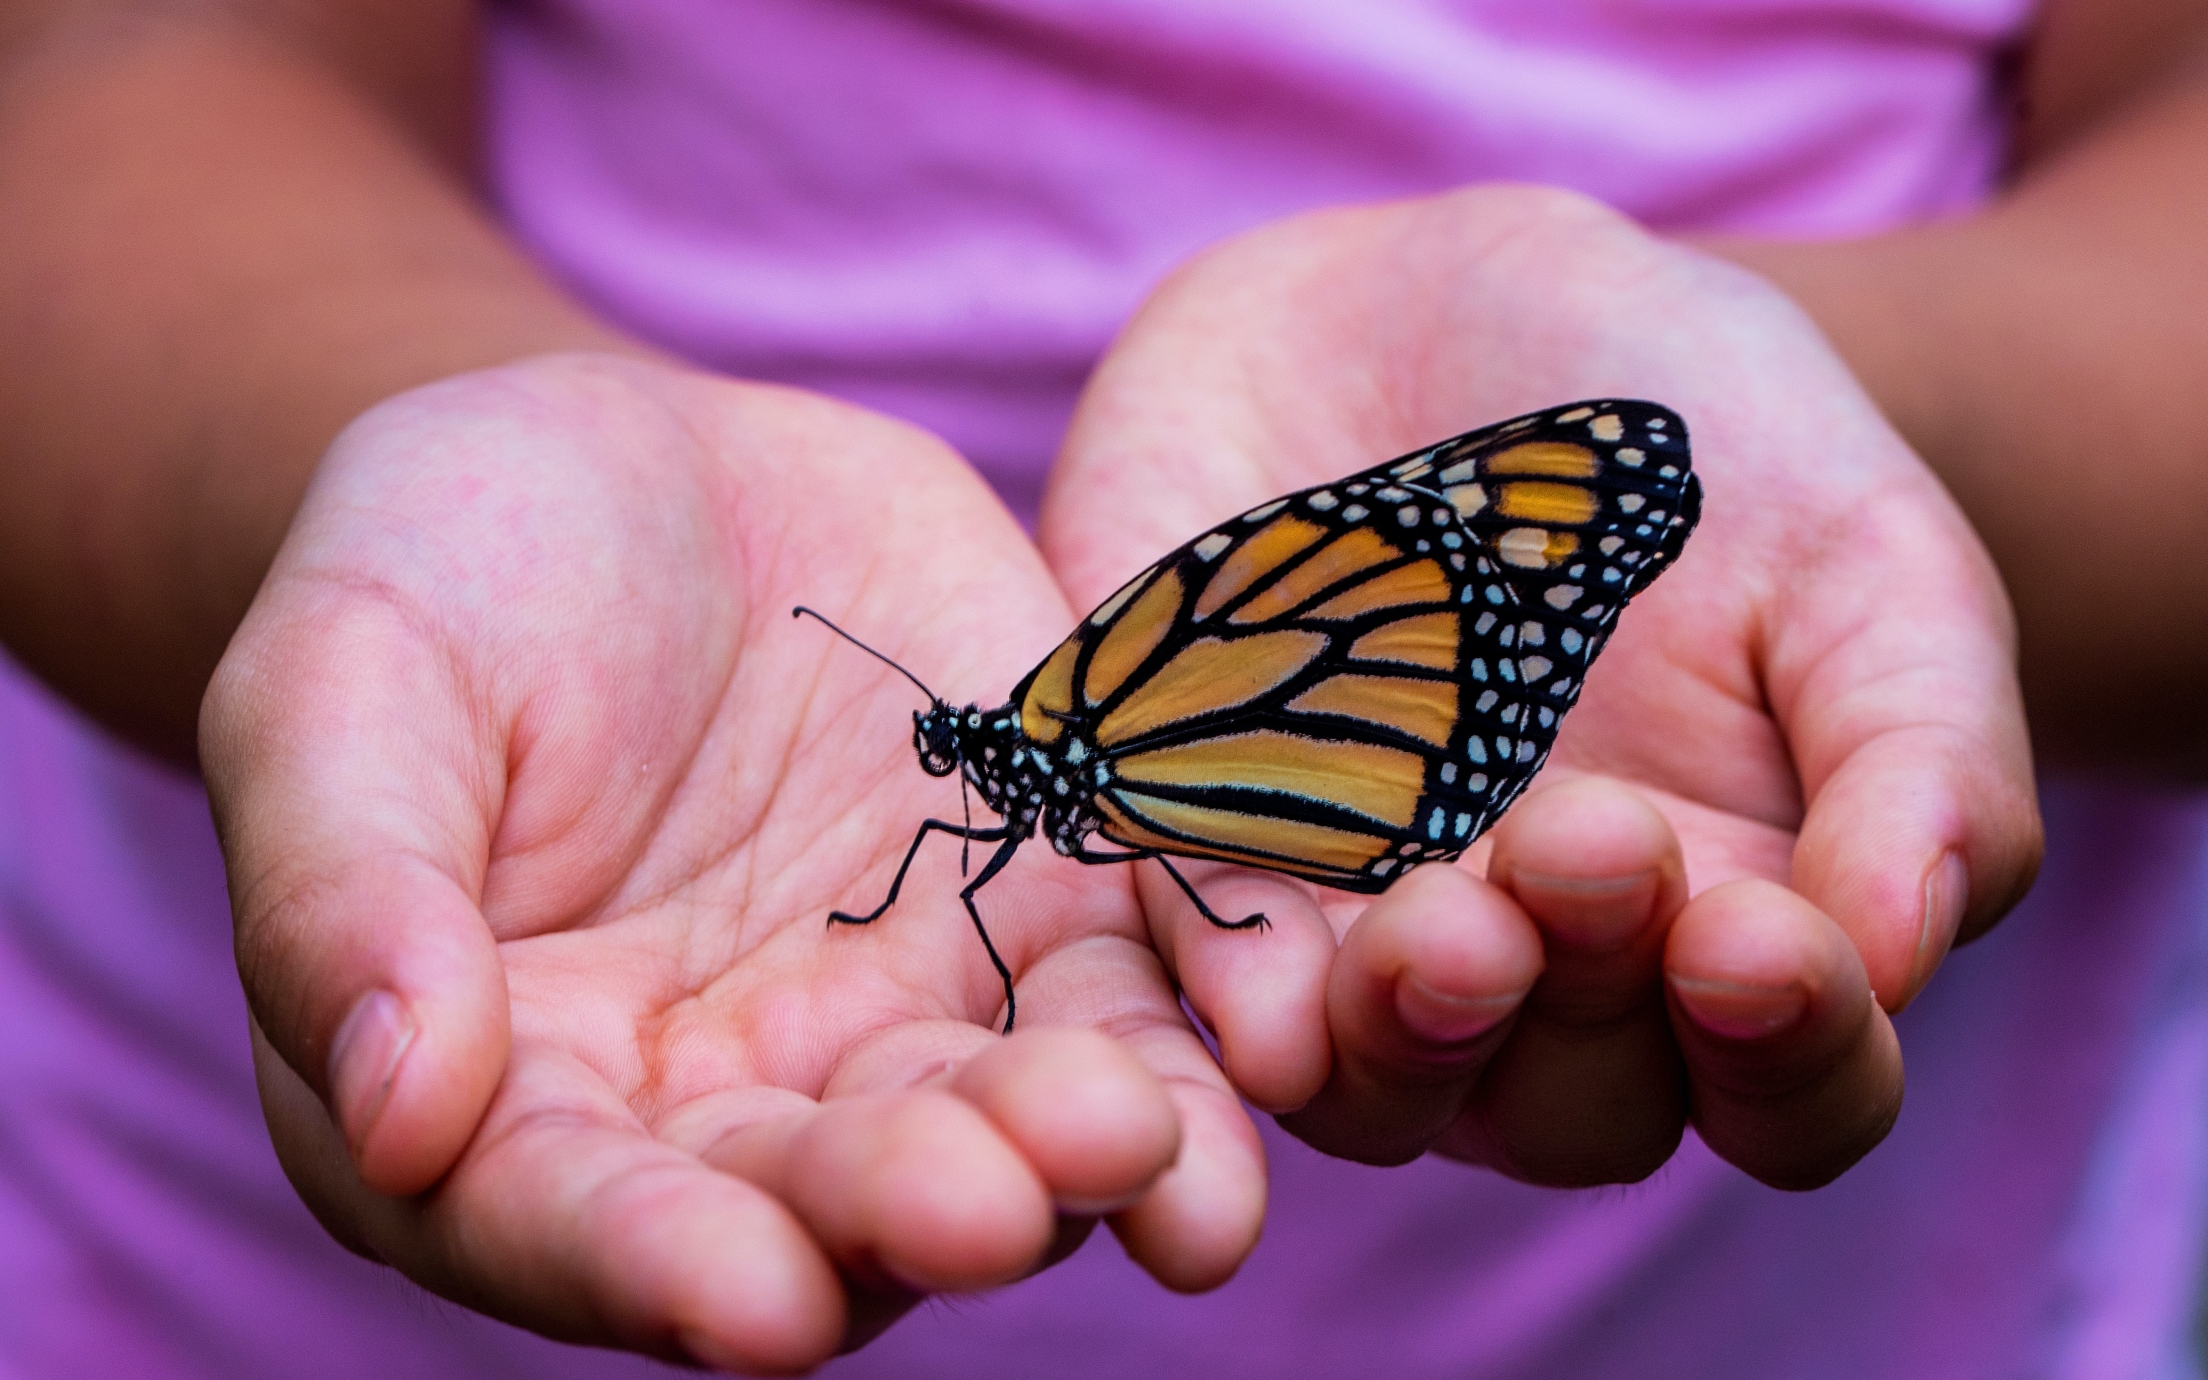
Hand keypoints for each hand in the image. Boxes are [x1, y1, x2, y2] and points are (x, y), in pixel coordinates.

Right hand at [201, 354, 1262, 1370]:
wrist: (630, 467)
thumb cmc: (435, 578)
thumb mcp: (341, 691)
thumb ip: (350, 895)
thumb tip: (395, 1112)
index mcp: (518, 1097)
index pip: (577, 1221)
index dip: (657, 1268)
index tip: (752, 1301)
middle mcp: (727, 1102)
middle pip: (823, 1203)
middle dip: (910, 1211)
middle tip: (994, 1203)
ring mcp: (903, 1011)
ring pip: (1004, 1124)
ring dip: (1086, 1160)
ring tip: (1157, 1152)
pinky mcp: (1043, 904)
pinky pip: (1135, 986)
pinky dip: (1204, 1027)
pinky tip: (1274, 1039)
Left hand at [1040, 187, 2041, 1187]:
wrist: (1451, 305)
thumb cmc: (1706, 444)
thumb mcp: (1864, 558)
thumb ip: (1920, 754)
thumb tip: (1898, 954)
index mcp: (1728, 928)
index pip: (1787, 1089)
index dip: (1790, 1054)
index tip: (1757, 939)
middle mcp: (1538, 972)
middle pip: (1567, 1110)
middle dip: (1580, 1011)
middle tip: (1583, 842)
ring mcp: (1353, 924)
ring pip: (1370, 1082)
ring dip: (1403, 1038)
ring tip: (1435, 928)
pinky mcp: (1184, 845)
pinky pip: (1185, 960)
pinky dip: (1219, 982)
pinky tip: (1252, 983)